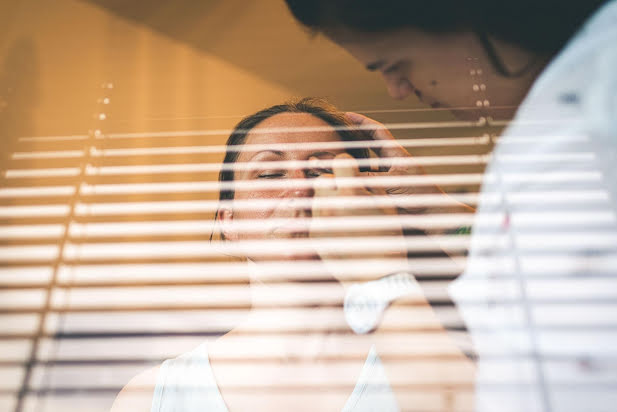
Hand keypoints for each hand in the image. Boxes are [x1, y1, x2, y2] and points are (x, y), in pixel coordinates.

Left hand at [310, 153, 407, 279]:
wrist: (376, 278)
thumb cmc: (388, 241)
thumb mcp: (387, 208)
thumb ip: (371, 186)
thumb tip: (359, 173)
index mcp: (351, 194)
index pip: (340, 162)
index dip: (348, 165)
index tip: (351, 173)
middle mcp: (331, 205)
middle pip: (322, 179)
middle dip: (334, 182)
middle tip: (347, 195)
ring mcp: (320, 221)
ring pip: (315, 198)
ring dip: (327, 200)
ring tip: (343, 213)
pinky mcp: (314, 237)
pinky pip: (314, 218)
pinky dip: (324, 219)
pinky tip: (339, 229)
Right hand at [345, 112, 474, 213]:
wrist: (431, 214)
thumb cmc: (420, 196)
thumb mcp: (394, 183)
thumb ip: (370, 179)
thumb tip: (346, 175)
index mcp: (396, 154)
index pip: (377, 131)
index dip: (362, 121)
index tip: (347, 115)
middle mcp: (390, 163)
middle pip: (368, 145)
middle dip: (352, 138)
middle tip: (335, 134)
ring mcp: (386, 177)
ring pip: (363, 165)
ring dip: (350, 162)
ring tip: (333, 159)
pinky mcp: (383, 191)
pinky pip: (364, 182)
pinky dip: (354, 180)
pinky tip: (342, 181)